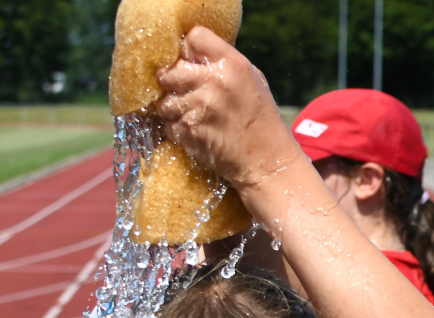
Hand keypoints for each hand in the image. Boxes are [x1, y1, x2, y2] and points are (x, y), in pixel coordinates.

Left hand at [156, 28, 302, 191]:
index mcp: (232, 64)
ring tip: (190, 115)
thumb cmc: (262, 121)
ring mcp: (199, 109)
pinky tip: (194, 133)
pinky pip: (169, 125)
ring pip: (165, 100)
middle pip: (171, 69)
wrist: (268, 163)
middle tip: (183, 92)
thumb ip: (224, 64)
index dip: (188, 51)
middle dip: (174, 81)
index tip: (192, 64)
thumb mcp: (253, 80)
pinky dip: (177, 130)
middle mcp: (213, 82)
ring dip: (172, 109)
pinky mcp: (190, 133)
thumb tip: (194, 54)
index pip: (193, 38)